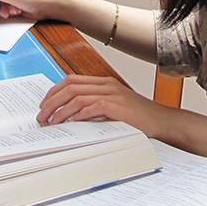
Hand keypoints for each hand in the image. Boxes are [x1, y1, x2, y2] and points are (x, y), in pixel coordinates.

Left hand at [36, 75, 174, 140]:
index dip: (54, 91)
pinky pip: (90, 108)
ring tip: (51, 123)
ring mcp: (112, 94)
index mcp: (105, 83)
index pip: (72, 80)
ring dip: (60, 111)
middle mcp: (107, 85)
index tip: (44, 105)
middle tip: (42, 116)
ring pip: (76, 97)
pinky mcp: (117, 107)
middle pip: (70, 87)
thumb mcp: (115, 109)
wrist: (164, 122)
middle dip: (51, 101)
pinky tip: (69, 124)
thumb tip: (71, 117)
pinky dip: (77, 116)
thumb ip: (96, 108)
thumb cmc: (140, 119)